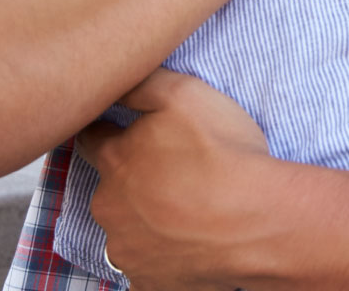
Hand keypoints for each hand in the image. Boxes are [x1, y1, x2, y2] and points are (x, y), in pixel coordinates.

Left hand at [80, 70, 284, 290]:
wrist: (257, 221)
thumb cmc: (222, 155)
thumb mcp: (182, 94)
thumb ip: (141, 83)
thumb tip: (114, 78)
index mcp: (114, 161)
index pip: (91, 139)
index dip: (106, 130)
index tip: (121, 128)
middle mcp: (109, 208)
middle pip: (110, 188)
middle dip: (131, 179)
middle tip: (172, 171)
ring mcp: (127, 250)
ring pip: (127, 229)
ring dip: (146, 220)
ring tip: (187, 209)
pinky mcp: (149, 283)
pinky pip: (147, 266)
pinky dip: (162, 255)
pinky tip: (189, 242)